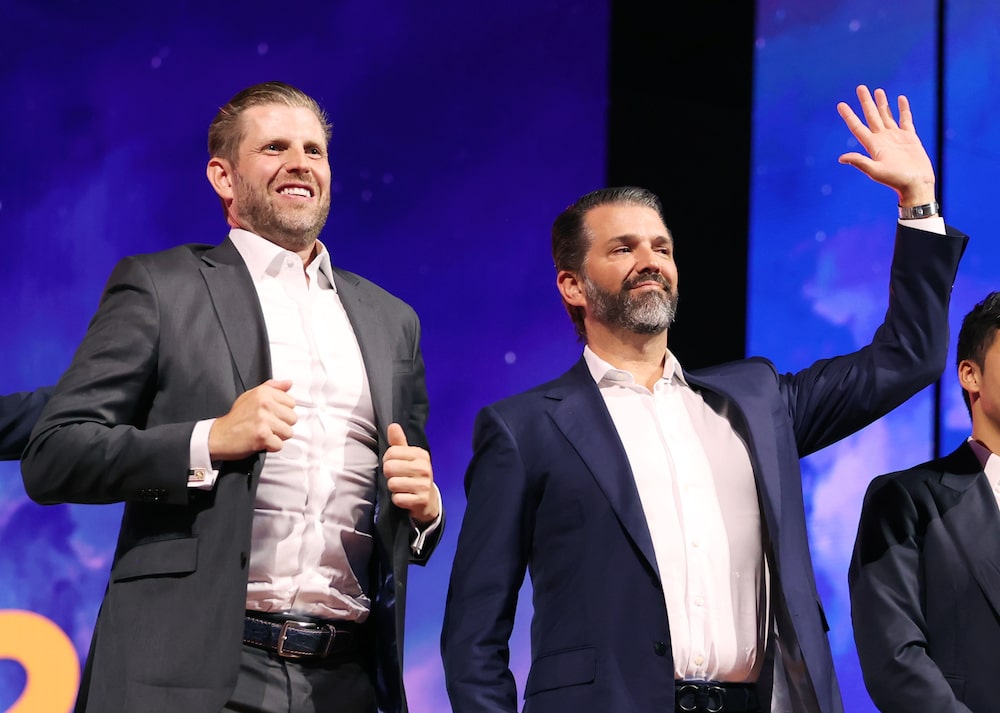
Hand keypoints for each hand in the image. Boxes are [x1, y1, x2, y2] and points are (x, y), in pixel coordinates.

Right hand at [208, 379, 296, 459]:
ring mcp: (264, 419)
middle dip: (281, 425)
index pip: (291, 403)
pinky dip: (271, 446)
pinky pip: (279, 445)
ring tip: (263, 433)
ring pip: (288, 432)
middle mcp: (265, 404)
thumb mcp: (251, 396)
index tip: (270, 415)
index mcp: (264, 392)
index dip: (282, 412)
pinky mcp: (262, 435)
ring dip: (277, 437)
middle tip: (266, 426)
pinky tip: (260, 441)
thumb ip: (271, 388)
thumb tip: (288, 383)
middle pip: (292, 418)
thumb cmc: (235, 418)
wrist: (218, 435)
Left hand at [383, 422, 438, 524]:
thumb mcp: (408, 457)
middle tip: (398, 477)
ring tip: (402, 488)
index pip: (391, 452)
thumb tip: (393, 426)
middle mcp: (424, 468)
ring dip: (393, 488)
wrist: (428, 500)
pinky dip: (398, 500)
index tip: (394, 465)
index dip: (387, 460)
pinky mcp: (421, 500)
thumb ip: (398, 442)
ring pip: (392, 484)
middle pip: (389, 468)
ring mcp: (424, 485)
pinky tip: (405, 497)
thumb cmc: (414, 475)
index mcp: (421, 455)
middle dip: (389, 475)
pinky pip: (397, 498)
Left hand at [837, 85, 935, 206]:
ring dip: (882, 103)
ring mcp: (895, 137)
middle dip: (865, 102)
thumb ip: (860, 162)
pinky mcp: (909, 138)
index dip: (848, 115)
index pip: (857, 127)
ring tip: (877, 90)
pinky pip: (905, 119)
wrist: (916, 184)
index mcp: (872, 145)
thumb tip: (841, 158)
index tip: (840, 104)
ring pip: (886, 115)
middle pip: (871, 116)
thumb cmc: (895, 180)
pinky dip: (903, 109)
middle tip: (860, 87)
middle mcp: (882, 139)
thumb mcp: (875, 171)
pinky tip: (900, 99)